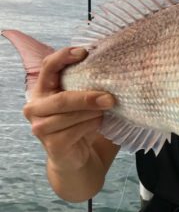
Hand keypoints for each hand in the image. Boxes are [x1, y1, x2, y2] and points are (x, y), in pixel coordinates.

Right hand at [23, 47, 114, 172]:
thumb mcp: (84, 100)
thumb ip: (87, 84)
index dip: (64, 56)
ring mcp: (40, 127)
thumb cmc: (83, 123)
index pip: (47, 66)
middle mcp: (35, 107)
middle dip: (88, 97)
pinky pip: (76, 131)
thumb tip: (110, 64)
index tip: (85, 52)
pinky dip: (92, 125)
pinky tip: (100, 124)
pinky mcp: (52, 144)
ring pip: (71, 115)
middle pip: (62, 98)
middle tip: (111, 98)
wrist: (80, 159)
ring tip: (107, 110)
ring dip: (93, 113)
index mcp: (42, 90)